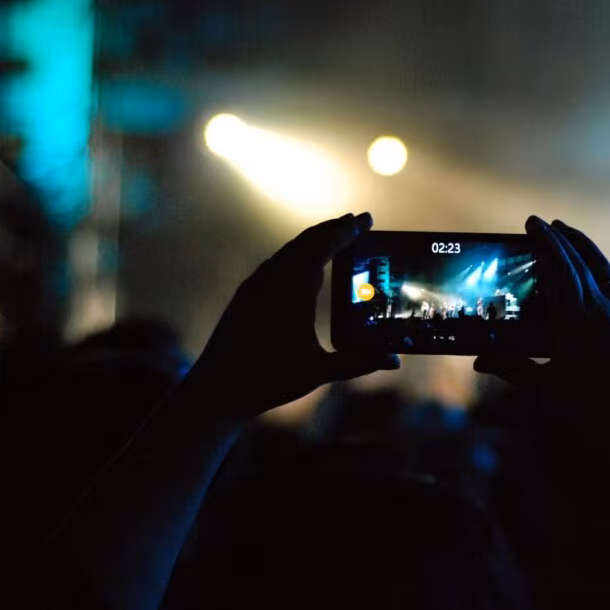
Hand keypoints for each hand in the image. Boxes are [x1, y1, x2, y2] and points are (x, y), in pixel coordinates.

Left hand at [186, 212, 398, 419]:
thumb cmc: (267, 380)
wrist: (215, 390)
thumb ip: (358, 363)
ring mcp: (256, 285)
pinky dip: (296, 254)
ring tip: (335, 236)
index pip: (323, 247)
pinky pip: (276, 263)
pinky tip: (303, 264)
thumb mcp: (318, 371)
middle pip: (307, 242)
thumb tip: (394, 360)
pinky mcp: (247, 295)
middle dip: (333, 229)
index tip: (366, 220)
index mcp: (291, 290)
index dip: (346, 232)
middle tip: (357, 221)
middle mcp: (272, 279)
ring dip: (314, 240)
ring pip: (289, 251)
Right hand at [474, 216, 609, 489]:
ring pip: (602, 267)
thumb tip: (479, 360)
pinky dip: (601, 269)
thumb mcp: (545, 387)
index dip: (544, 241)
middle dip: (560, 238)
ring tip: (569, 233)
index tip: (532, 223)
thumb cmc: (589, 407)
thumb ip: (512, 368)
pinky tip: (596, 270)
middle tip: (543, 224)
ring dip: (583, 247)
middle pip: (579, 259)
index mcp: (574, 317)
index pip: (558, 266)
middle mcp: (601, 306)